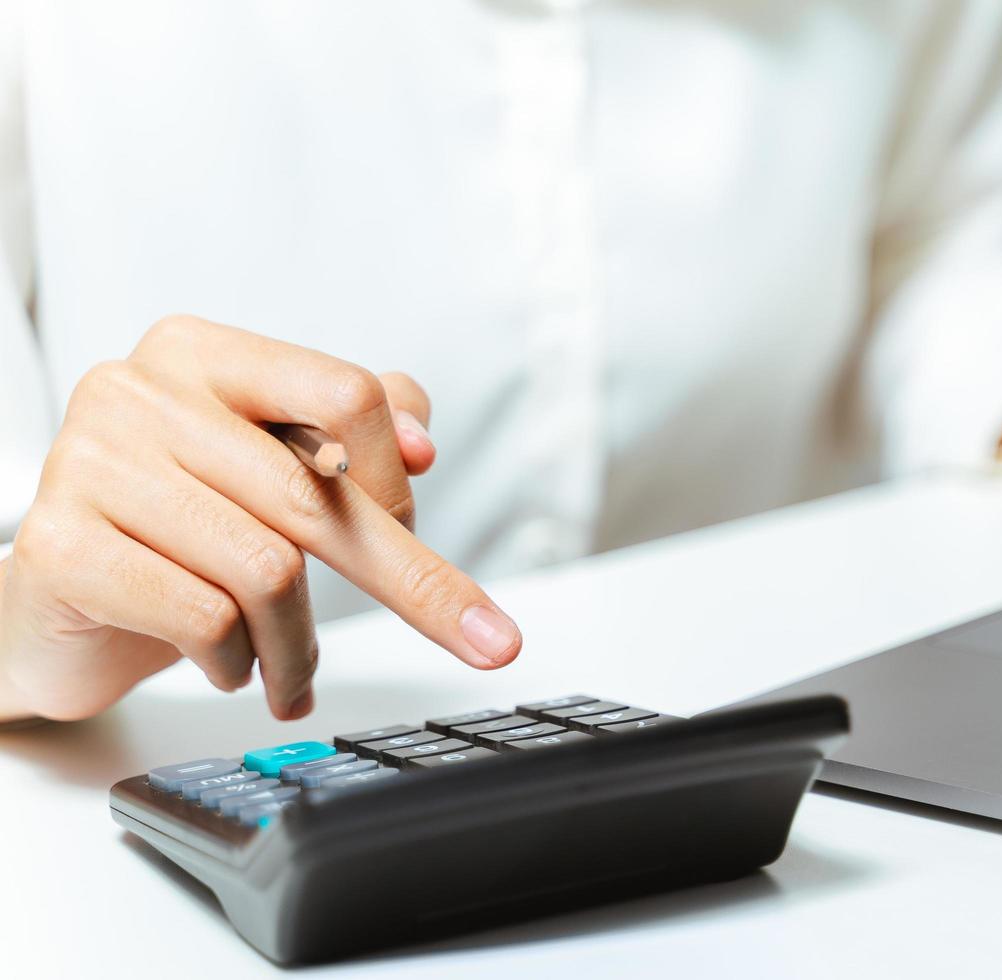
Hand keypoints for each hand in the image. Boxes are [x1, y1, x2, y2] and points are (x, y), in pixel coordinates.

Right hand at [0, 315, 520, 722]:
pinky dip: (239, 662)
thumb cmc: (176, 530)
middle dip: (408, 582)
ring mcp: (90, 463)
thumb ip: (354, 432)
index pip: (345, 393)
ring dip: (300, 645)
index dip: (393, 476)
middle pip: (318, 493)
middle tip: (483, 641)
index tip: (411, 529)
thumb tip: (420, 442)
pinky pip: (205, 619)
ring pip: (268, 569)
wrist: (51, 608)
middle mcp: (139, 391)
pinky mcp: (61, 548)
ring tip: (292, 672)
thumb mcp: (272, 467)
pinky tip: (227, 665)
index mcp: (202, 354)